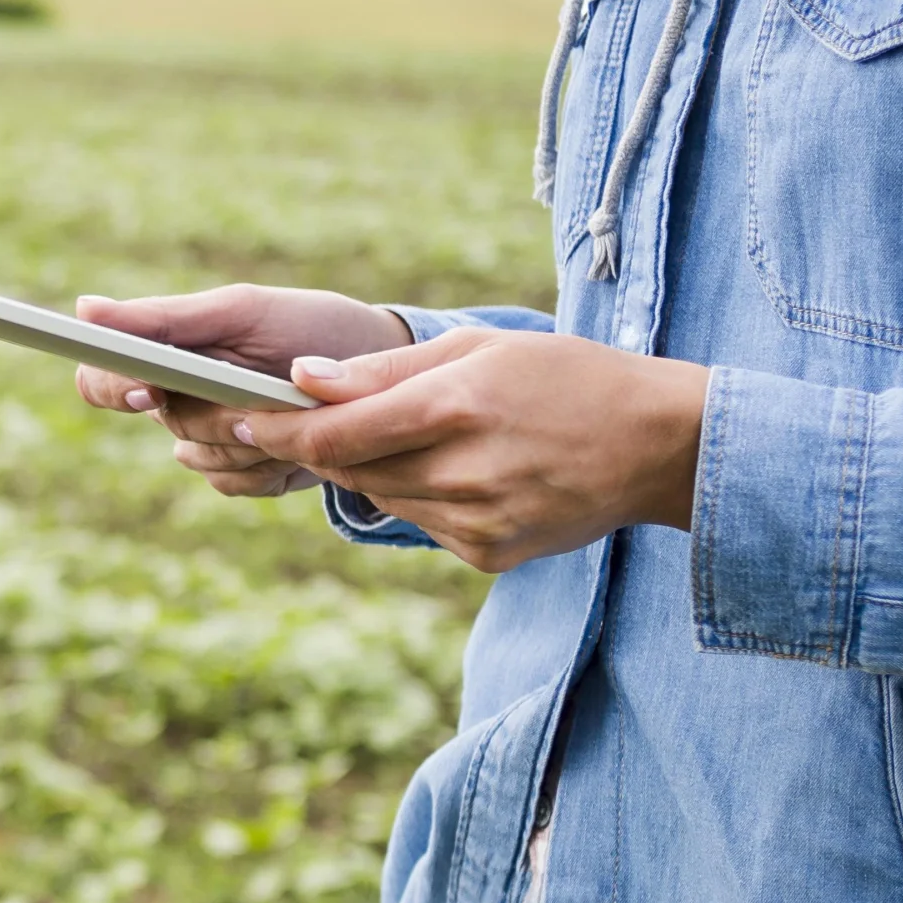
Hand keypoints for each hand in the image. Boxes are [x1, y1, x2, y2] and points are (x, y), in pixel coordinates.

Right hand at [72, 286, 411, 497]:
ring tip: (296, 410)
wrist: (382, 374)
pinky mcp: (240, 474)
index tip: (149, 391)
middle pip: (168, 423)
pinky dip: (270, 466)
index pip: (101, 377)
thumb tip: (84, 310)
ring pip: (201, 458)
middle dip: (221, 413)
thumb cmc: (308, 328)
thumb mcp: (241, 311)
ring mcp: (208, 439)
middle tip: (266, 399)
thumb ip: (165, 318)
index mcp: (166, 353)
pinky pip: (233, 484)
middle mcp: (176, 398)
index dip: (115, 388)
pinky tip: (298, 441)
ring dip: (253, 440)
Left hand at [239, 327, 707, 572]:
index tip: (242, 418)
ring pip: (380, 497)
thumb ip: (385, 368)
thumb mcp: (479, 347)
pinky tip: (459, 470)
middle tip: (303, 420)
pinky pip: (420, 523)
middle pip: (349, 468)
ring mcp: (475, 522)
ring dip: (372, 469)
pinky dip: (418, 496)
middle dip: (320, 446)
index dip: (277, 429)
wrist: (660, 445)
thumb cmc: (567, 378)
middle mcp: (461, 471)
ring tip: (414, 436)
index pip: (333, 433)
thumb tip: (302, 378)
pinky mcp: (487, 555)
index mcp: (455, 407)